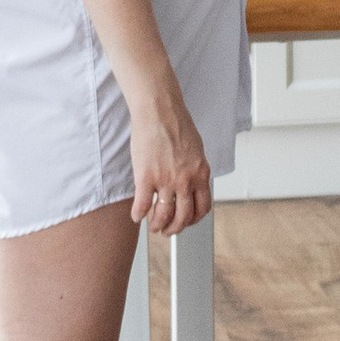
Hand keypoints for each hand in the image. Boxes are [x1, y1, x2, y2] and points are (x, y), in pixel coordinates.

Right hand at [128, 84, 212, 235]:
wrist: (159, 110)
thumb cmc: (176, 123)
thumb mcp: (196, 150)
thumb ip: (195, 169)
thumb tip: (192, 184)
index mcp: (201, 173)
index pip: (202, 208)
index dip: (194, 220)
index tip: (187, 222)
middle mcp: (185, 180)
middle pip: (183, 217)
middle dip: (175, 228)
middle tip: (167, 230)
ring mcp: (166, 180)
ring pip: (163, 216)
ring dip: (157, 225)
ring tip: (153, 226)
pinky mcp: (146, 177)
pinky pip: (142, 205)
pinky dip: (138, 215)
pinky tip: (136, 215)